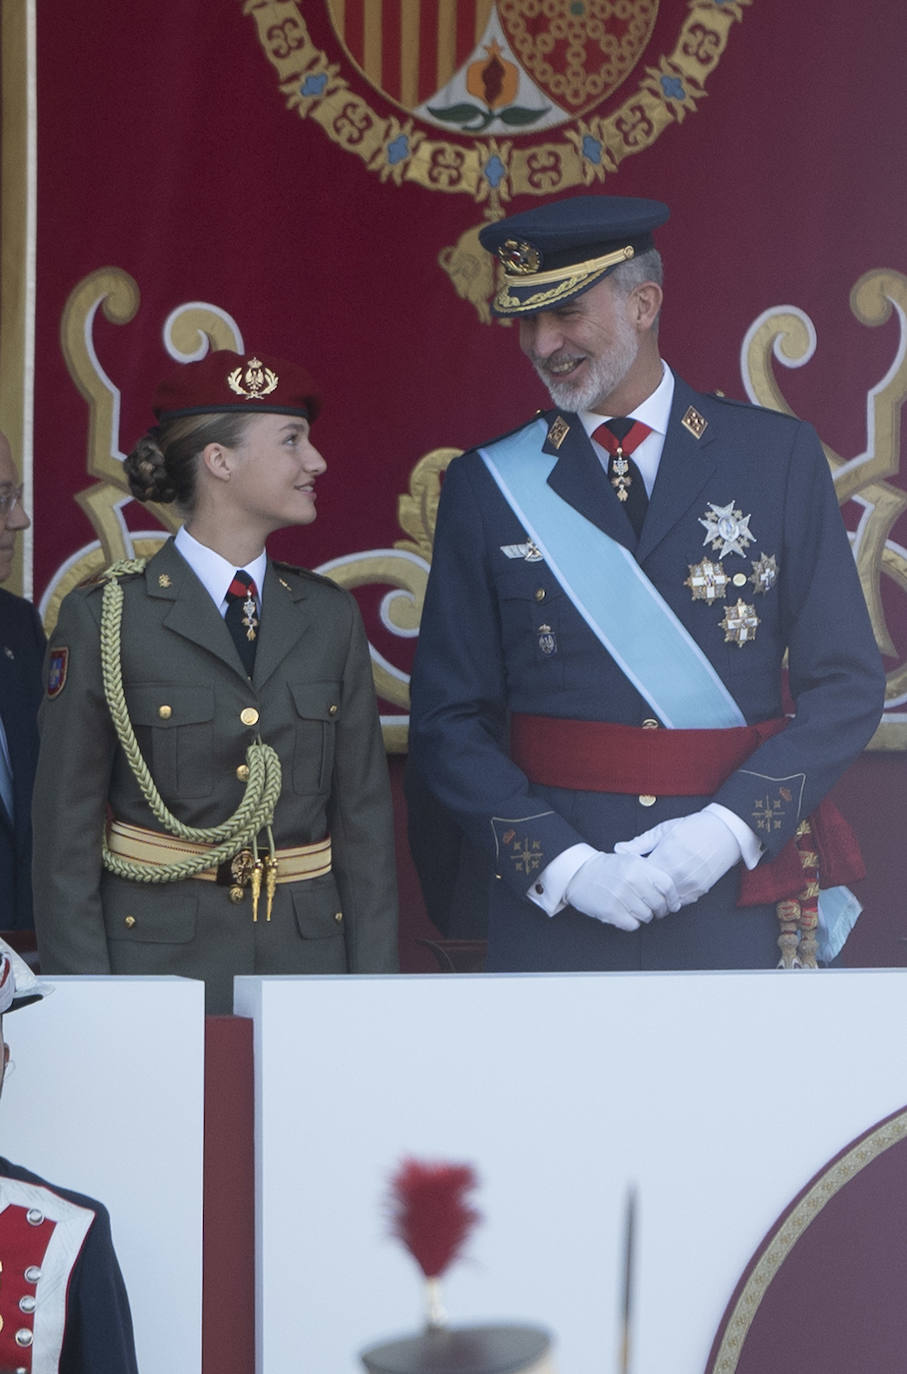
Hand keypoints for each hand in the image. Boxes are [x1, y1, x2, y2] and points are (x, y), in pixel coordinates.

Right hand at [565, 851, 680, 930]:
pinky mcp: (610, 911)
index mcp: (638, 866)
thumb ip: (650, 872)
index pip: (667, 886)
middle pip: (658, 904)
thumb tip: (671, 893)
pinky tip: (625, 915)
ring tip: (635, 910)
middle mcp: (631, 880)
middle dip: (660, 911)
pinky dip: (631, 923)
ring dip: (644, 917)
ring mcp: (620, 896)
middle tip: (655, 911)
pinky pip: (632, 924)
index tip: (672, 905)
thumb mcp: (630, 860)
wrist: (579, 873)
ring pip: (646, 916)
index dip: (673, 899)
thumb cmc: (607, 868)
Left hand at [615, 810, 741, 906]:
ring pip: (665, 901)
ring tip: (651, 890)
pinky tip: (667, 890)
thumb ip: (641, 842)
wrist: (725, 832)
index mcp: (666, 857)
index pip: (641, 877)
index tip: (628, 875)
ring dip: (657, 898)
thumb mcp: (664, 830)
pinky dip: (672, 898)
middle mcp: (678, 874)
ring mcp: (690, 884)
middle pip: (651, 893)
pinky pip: (680, 901)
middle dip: (642, 891)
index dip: (633, 877)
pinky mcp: (699, 890)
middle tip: (636, 887)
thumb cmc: (694, 827)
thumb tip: (619, 849)